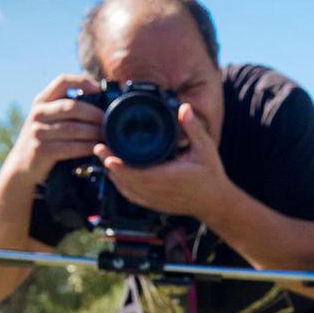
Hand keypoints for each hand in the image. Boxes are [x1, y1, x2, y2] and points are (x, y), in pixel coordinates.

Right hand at [6, 74, 104, 184]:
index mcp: (42, 101)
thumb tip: (99, 97)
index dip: (82, 82)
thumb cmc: (44, 138)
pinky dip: (87, 147)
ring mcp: (38, 132)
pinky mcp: (42, 150)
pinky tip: (96, 148)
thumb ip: (66, 107)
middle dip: (95, 113)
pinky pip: (70, 147)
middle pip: (72, 107)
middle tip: (111, 120)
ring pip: (73, 129)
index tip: (99, 89)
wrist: (22, 164)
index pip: (62, 81)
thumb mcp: (48, 117)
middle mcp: (38, 113)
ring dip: (94, 132)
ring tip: (108, 135)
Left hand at [94, 103, 234, 219]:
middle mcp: (157, 191)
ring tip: (104, 157)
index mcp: (167, 178)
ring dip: (113, 175)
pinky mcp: (154, 204)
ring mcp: (154, 200)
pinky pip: (131, 196)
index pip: (134, 173)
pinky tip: (116, 175)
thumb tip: (184, 108)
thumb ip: (193, 128)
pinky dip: (121, 185)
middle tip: (98, 147)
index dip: (116, 164)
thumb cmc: (211, 176)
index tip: (104, 151)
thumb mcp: (206, 148)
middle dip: (109, 164)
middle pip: (123, 180)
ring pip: (125, 189)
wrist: (215, 202)